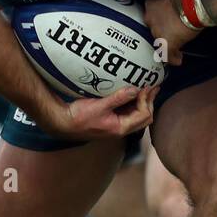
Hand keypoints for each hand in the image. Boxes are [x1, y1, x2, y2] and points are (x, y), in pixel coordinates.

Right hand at [43, 85, 158, 140]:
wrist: (63, 123)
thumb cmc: (78, 117)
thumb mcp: (99, 106)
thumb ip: (118, 98)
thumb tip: (135, 89)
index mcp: (121, 128)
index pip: (143, 115)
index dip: (146, 100)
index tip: (146, 86)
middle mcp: (122, 129)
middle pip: (145, 118)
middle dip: (150, 102)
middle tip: (153, 87)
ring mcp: (117, 126)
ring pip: (138, 116)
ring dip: (144, 103)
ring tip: (146, 89)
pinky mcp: (112, 121)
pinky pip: (129, 113)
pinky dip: (134, 104)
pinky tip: (133, 94)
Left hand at [143, 0, 193, 64]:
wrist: (193, 4)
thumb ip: (171, 6)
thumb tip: (179, 10)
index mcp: (150, 5)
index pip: (151, 15)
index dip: (159, 21)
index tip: (165, 24)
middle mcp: (149, 19)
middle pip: (153, 30)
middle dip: (161, 34)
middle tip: (170, 37)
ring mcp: (157, 33)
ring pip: (159, 43)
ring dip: (166, 47)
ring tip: (175, 51)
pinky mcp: (166, 44)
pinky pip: (167, 55)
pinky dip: (173, 58)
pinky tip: (178, 60)